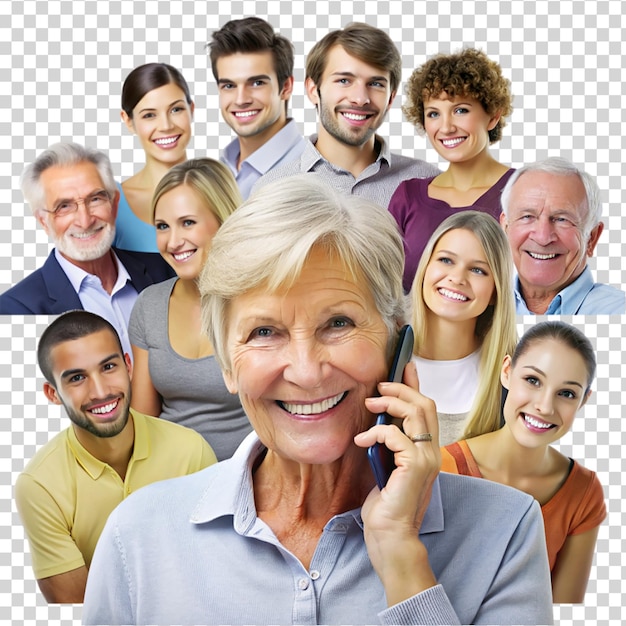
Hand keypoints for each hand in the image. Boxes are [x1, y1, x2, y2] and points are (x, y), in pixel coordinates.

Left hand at [353, 361, 439, 604]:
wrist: (391, 535)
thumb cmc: (387, 504)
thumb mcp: (387, 465)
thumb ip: (389, 444)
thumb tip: (378, 419)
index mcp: (426, 450)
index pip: (427, 408)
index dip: (416, 385)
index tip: (405, 366)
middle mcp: (432, 451)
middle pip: (424, 404)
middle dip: (401, 389)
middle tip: (380, 387)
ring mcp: (427, 458)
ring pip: (415, 413)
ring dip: (389, 404)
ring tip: (369, 406)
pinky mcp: (415, 466)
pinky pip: (396, 435)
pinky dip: (376, 432)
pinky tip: (362, 442)